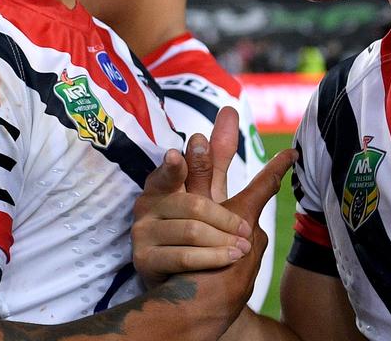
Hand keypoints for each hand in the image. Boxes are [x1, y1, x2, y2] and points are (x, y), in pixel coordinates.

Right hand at [133, 108, 295, 285]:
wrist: (187, 280)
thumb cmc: (198, 226)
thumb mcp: (208, 190)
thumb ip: (217, 156)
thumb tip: (230, 110)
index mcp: (161, 184)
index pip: (169, 171)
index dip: (174, 166)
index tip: (178, 155)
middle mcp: (146, 205)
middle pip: (194, 205)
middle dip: (226, 218)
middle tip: (248, 229)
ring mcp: (141, 233)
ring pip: (191, 231)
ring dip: (223, 241)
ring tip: (244, 247)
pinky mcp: (143, 260)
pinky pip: (184, 256)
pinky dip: (213, 257)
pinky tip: (231, 259)